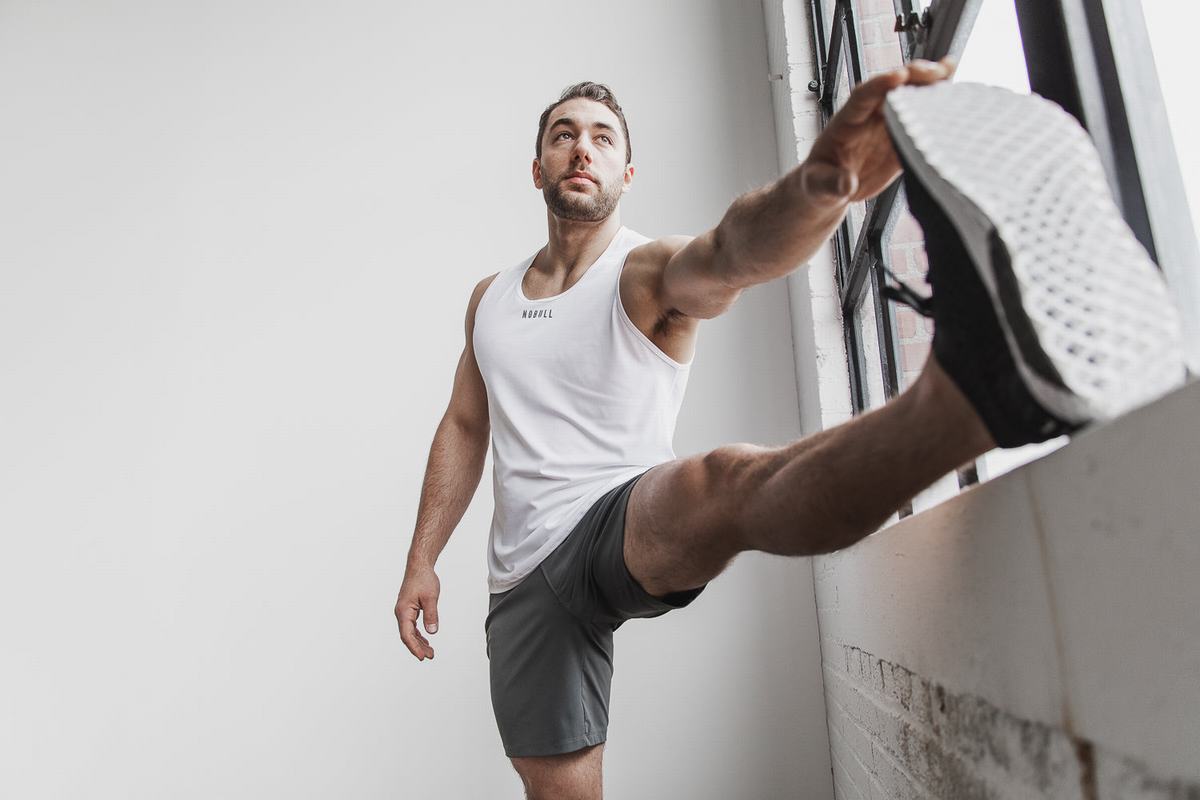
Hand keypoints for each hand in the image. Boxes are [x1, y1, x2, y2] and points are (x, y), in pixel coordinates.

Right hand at [396, 566, 439, 660]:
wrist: (419, 566)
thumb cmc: (423, 579)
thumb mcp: (430, 597)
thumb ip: (431, 615)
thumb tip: (432, 632)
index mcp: (403, 611)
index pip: (407, 634)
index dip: (414, 647)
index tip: (422, 657)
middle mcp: (401, 613)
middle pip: (407, 635)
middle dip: (418, 647)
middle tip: (430, 656)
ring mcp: (404, 611)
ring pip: (409, 631)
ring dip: (419, 642)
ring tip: (430, 651)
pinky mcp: (408, 609)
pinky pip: (412, 626)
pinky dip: (418, 634)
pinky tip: (426, 640)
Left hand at [803, 57, 956, 205]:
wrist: (830, 191)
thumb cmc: (818, 185)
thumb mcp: (819, 186)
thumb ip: (832, 183)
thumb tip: (845, 184)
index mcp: (845, 123)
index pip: (862, 97)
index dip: (879, 85)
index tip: (898, 76)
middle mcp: (869, 118)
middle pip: (891, 89)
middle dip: (912, 76)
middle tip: (935, 71)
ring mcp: (887, 125)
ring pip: (909, 97)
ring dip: (929, 82)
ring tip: (950, 69)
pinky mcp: (901, 138)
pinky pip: (920, 119)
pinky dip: (937, 106)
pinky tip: (956, 93)